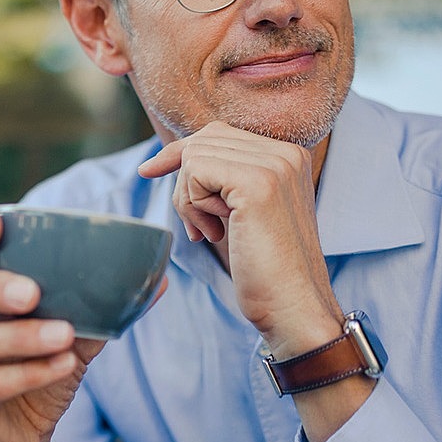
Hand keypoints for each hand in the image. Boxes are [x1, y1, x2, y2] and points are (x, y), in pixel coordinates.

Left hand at [137, 122, 343, 355]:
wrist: (293, 307)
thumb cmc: (263, 267)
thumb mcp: (243, 210)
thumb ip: (223, 177)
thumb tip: (173, 154)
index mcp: (288, 155)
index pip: (216, 134)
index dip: (179, 154)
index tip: (149, 171)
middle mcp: (286, 152)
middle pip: (201, 142)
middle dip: (185, 185)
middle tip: (199, 227)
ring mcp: (275, 165)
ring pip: (194, 156)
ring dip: (188, 200)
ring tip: (210, 232)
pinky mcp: (258, 183)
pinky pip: (195, 172)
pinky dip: (192, 206)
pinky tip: (214, 233)